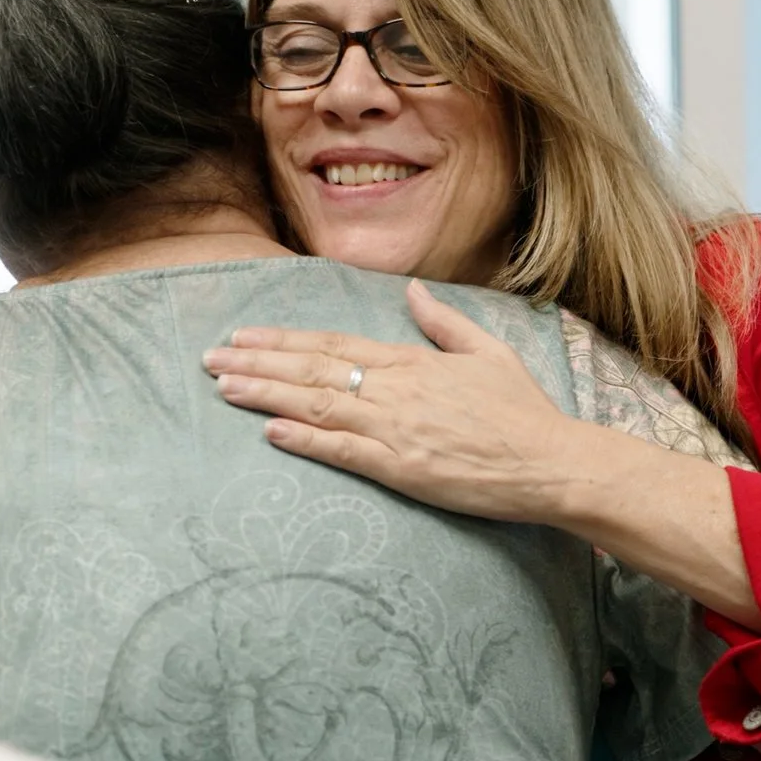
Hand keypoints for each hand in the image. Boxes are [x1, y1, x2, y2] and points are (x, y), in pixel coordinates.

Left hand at [204, 280, 593, 523]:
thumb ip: (443, 322)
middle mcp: (396, 390)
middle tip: (210, 357)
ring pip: (317, 404)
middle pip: (313, 369)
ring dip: (266, 394)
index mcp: (413, 361)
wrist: (551, 461)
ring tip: (224, 386)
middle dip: (257, 362)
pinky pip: (343, 451)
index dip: (284, 339)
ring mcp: (396, 429)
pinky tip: (269, 430)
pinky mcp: (401, 469)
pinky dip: (304, 438)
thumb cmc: (523, 412)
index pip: (334, 344)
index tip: (244, 335)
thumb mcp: (488, 352)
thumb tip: (411, 290)